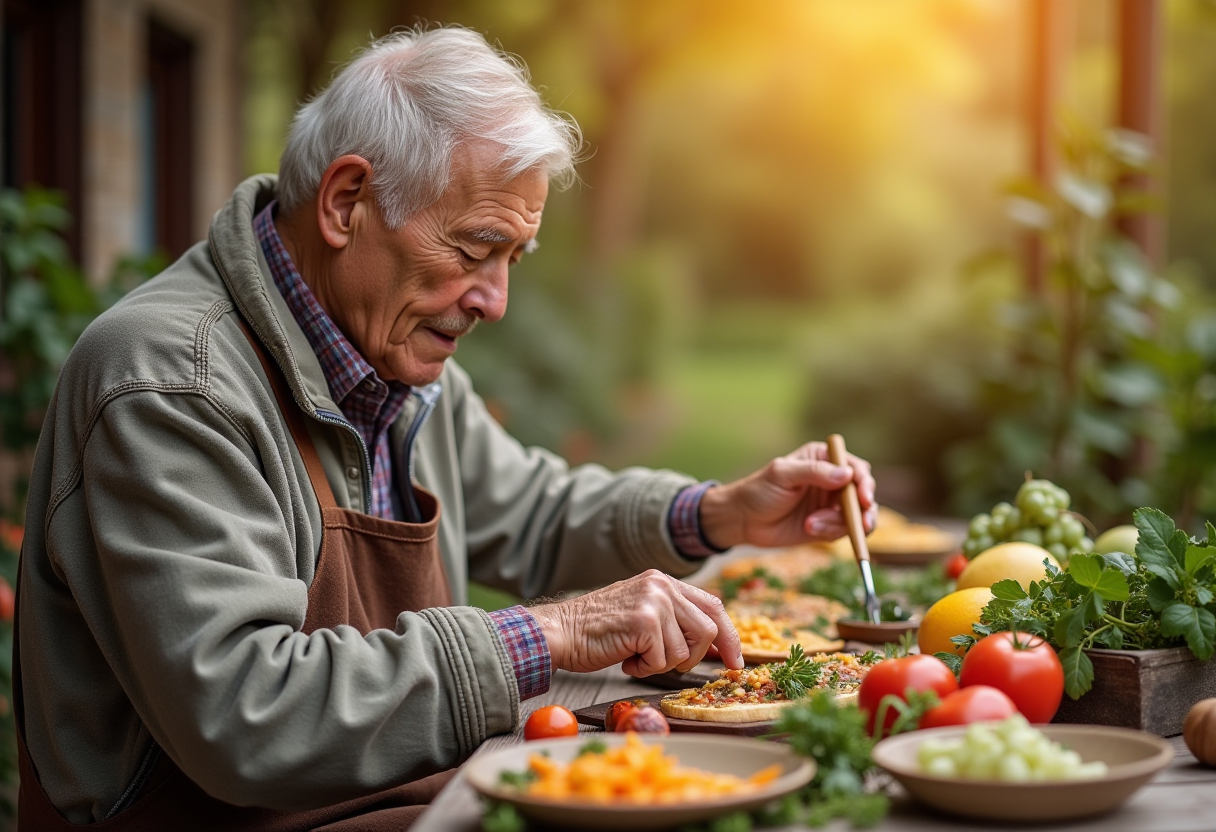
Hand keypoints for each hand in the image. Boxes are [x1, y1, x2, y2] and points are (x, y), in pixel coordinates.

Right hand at [530, 570, 742, 676]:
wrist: (560, 631)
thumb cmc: (597, 630)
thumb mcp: (642, 611)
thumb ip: (673, 617)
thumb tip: (713, 642)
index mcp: (664, 581)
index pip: (713, 606)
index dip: (729, 636)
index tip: (736, 661)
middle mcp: (662, 585)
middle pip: (708, 630)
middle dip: (693, 657)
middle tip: (664, 664)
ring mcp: (654, 601)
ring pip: (686, 651)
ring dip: (662, 664)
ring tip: (635, 656)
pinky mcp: (644, 621)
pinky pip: (663, 660)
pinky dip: (644, 669)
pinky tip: (625, 658)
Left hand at [697, 441, 876, 549]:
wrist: (743, 520)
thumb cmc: (758, 490)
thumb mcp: (783, 475)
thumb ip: (814, 473)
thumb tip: (846, 474)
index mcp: (823, 459)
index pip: (855, 468)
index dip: (864, 482)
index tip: (863, 498)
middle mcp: (832, 480)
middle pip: (863, 493)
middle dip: (864, 509)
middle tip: (861, 524)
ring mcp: (830, 504)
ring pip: (857, 515)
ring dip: (843, 524)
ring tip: (815, 525)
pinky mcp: (827, 525)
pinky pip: (843, 531)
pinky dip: (831, 532)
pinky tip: (810, 528)